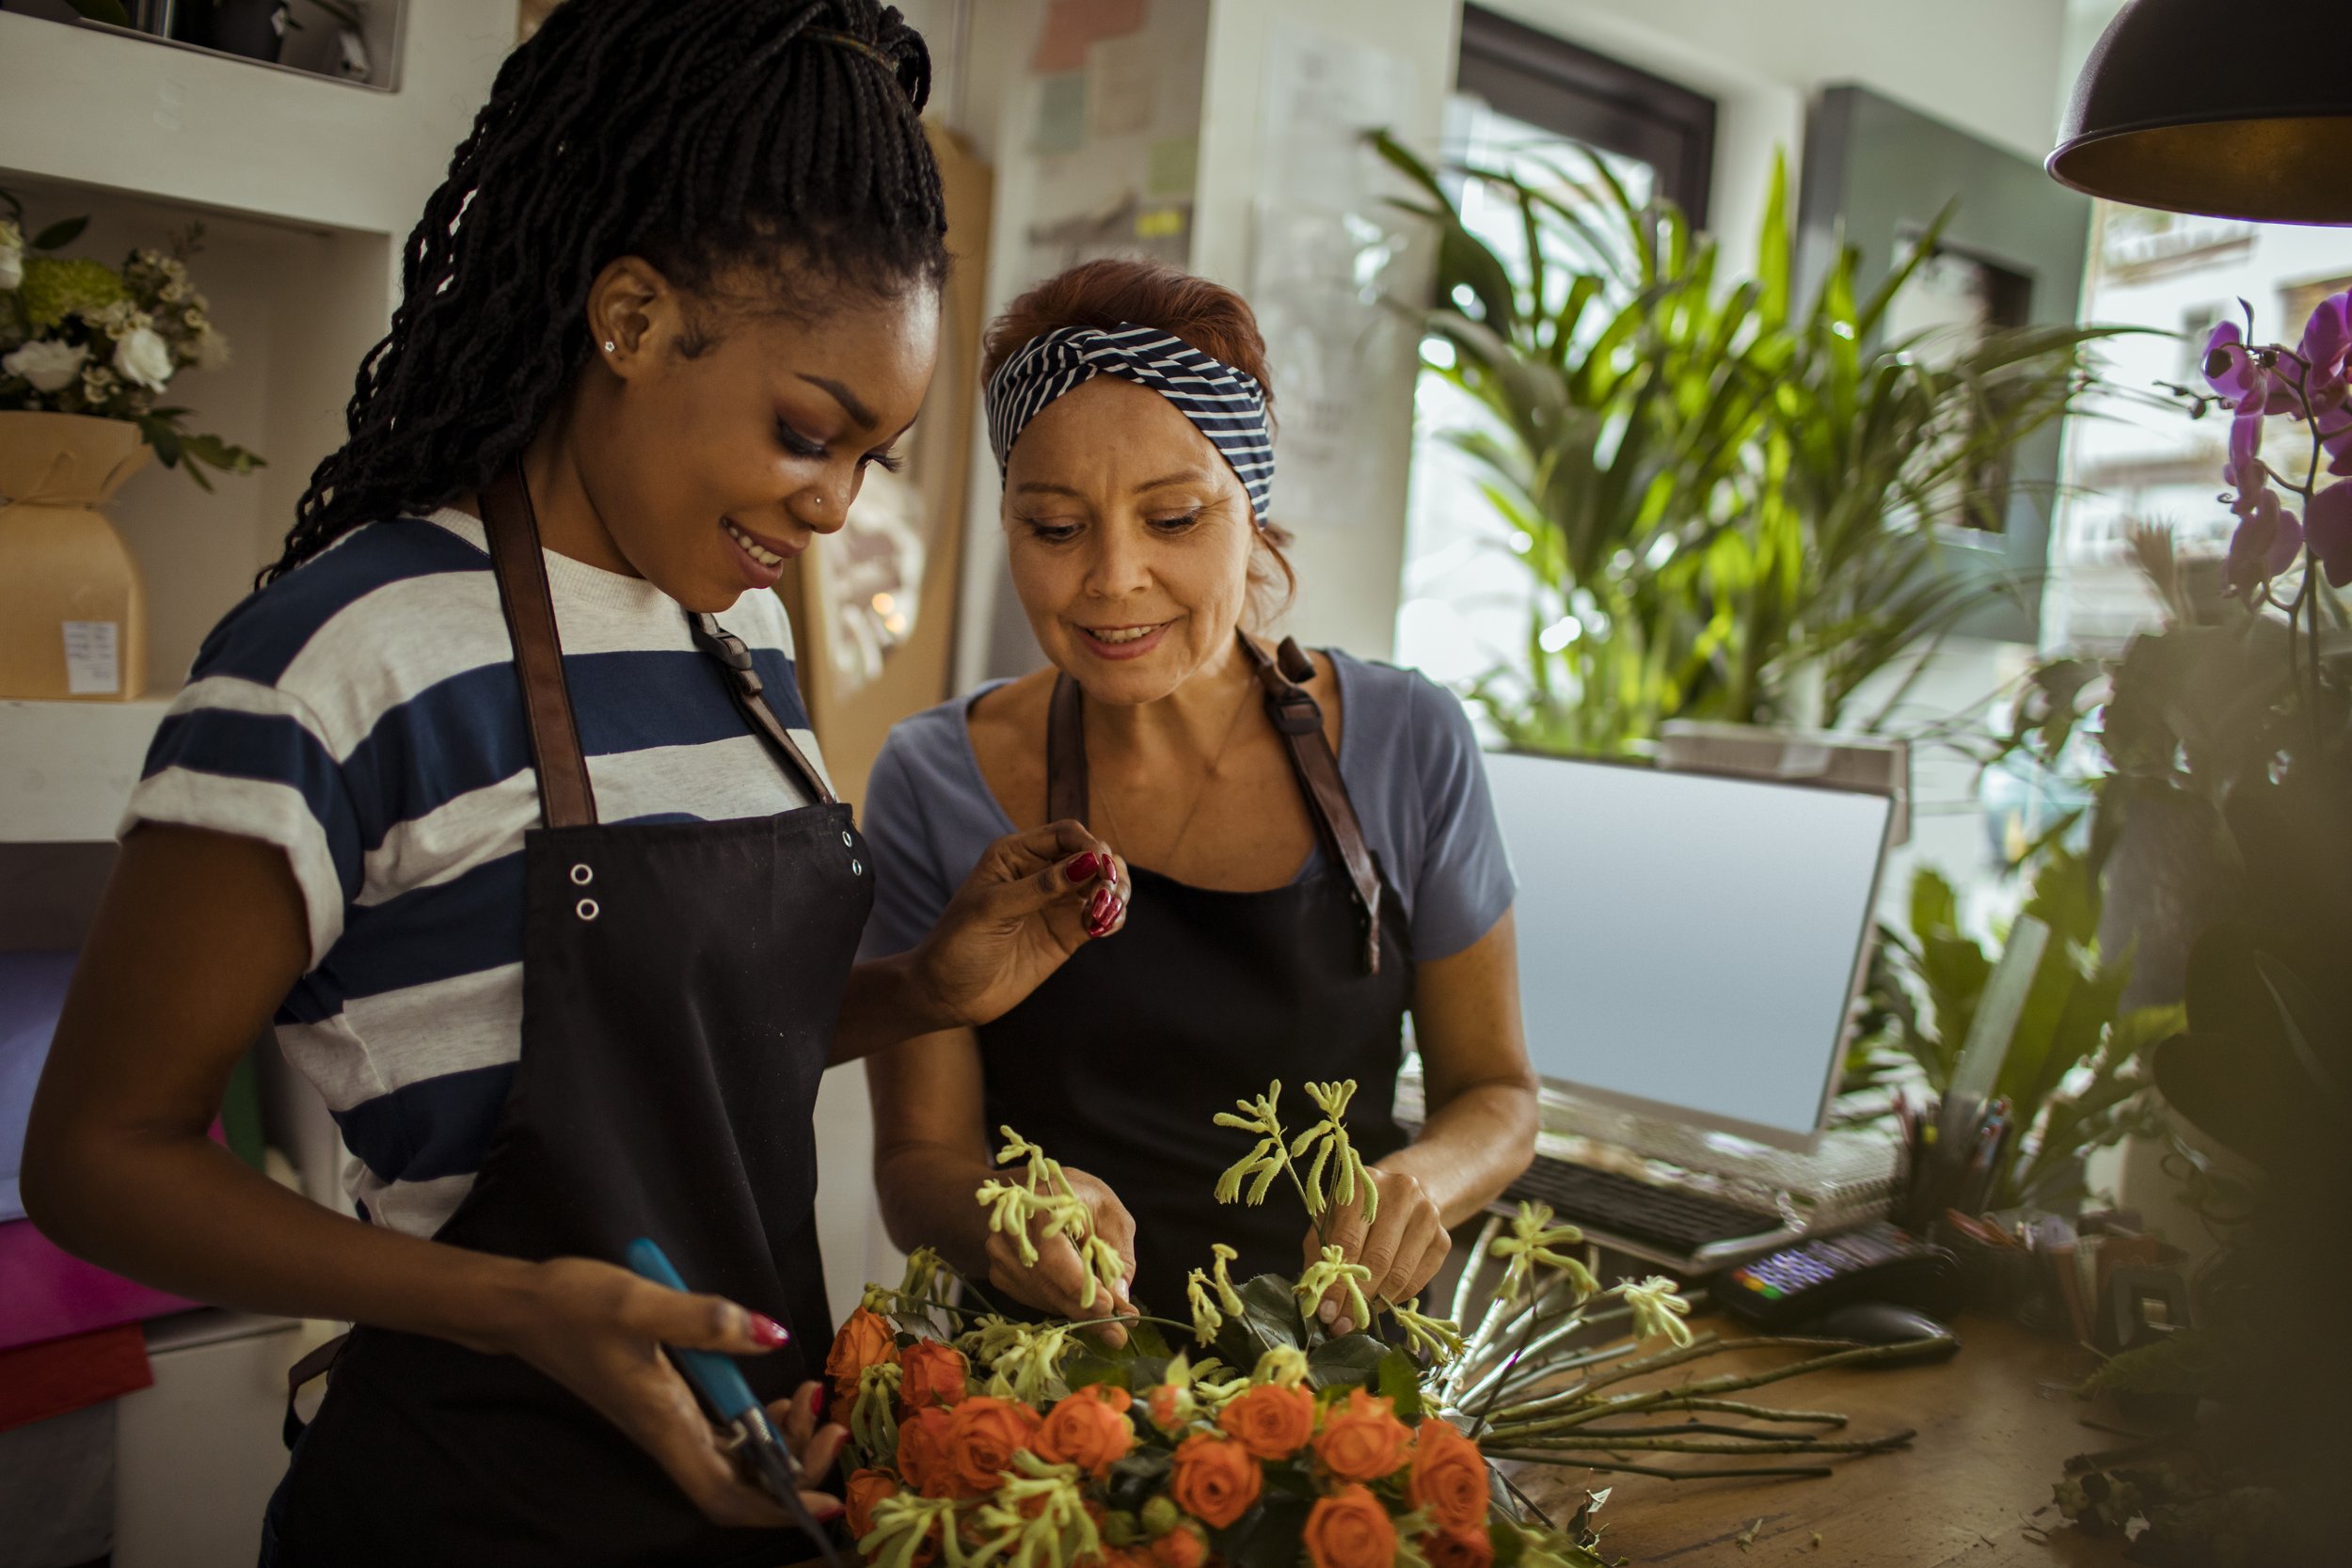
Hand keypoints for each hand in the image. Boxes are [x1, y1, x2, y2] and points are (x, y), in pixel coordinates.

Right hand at [500, 1256, 845, 1528]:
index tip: (827, 1498)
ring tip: (815, 1399)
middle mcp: (669, 1433)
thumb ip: (706, 1321)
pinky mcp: (667, 1403)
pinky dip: (760, 1422)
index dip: (779, 1507)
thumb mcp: (639, 1303)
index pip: (727, 1497)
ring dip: (784, 1443)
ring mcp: (668, 1421)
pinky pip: (724, 1433)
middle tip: (834, 1424)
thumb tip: (771, 1336)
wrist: (525, 1307)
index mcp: (665, 1425)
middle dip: (796, 1468)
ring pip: (737, 1460)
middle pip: (742, 1485)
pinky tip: (782, 1394)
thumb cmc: (574, 1306)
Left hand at [911, 822, 1129, 1028]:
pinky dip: (1114, 917)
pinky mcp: (1068, 933)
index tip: (1100, 868)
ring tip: (1105, 915)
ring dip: (1116, 893)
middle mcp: (1041, 873)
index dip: (1089, 845)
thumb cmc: (957, 944)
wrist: (946, 995)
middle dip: (1108, 871)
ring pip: (1104, 884)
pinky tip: (1104, 928)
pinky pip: (1104, 916)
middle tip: (1104, 897)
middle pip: (1093, 856)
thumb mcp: (993, 909)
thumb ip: (1042, 886)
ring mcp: (1057, 904)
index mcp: (1017, 855)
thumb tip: (1090, 861)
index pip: (1067, 834)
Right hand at [985, 1165, 1139, 1346]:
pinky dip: (1059, 1305)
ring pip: (1041, 1296)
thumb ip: (1117, 1253)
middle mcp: (1012, 1232)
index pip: (1055, 1258)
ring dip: (1076, 1313)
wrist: (1038, 1192)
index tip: (1109, 1306)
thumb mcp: (1110, 1213)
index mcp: (1039, 1207)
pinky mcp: (1000, 1272)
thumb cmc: (1080, 1199)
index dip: (1080, 1286)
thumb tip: (1119, 1297)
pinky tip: (1079, 1304)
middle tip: (1116, 1333)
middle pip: (1047, 1283)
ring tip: (1108, 1327)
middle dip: (1086, 1311)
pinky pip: (1032, 1298)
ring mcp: (1001, 1254)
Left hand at [1303, 1165, 1449, 1335]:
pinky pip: (1419, 1280)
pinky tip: (1382, 1302)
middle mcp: (1401, 1193)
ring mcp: (1427, 1215)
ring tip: (1360, 1318)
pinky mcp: (1443, 1238)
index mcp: (1365, 1184)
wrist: (1401, 1195)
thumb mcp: (1330, 1220)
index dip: (1337, 1282)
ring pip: (1400, 1273)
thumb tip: (1317, 1299)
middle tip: (1342, 1324)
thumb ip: (1320, 1254)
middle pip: (1378, 1259)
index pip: (1349, 1241)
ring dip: (1377, 1303)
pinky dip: (1398, 1297)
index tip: (1327, 1311)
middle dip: (1357, 1298)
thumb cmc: (1356, 1211)